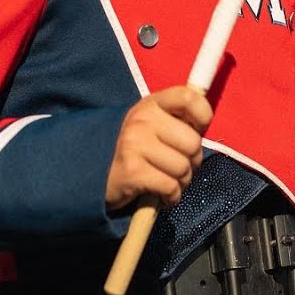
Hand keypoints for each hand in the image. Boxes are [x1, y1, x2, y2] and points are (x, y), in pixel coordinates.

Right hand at [105, 86, 211, 210]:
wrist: (90, 173)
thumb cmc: (133, 150)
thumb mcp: (151, 124)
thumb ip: (177, 120)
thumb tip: (204, 126)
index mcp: (151, 104)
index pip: (189, 97)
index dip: (203, 115)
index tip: (197, 130)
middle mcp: (142, 120)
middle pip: (193, 143)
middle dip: (192, 161)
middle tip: (178, 165)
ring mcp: (134, 145)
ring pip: (184, 168)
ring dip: (182, 181)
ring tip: (167, 180)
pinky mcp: (132, 172)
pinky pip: (171, 187)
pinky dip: (172, 196)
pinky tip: (162, 194)